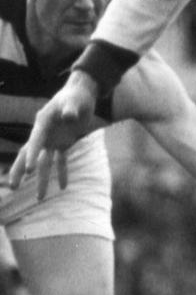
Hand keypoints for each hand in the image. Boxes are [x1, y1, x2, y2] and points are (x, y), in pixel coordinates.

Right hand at [9, 71, 98, 198]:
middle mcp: (44, 133)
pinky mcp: (62, 143)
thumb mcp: (75, 101)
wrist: (83, 95)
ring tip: (40, 198)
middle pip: (28, 154)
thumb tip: (69, 116)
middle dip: (20, 171)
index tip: (29, 169)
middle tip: (13, 187)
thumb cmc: (77, 96)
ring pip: (42, 162)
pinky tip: (63, 187)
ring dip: (41, 179)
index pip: (35, 141)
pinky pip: (60, 160)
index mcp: (43, 122)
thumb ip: (71, 109)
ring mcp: (52, 139)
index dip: (32, 155)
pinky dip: (62, 172)